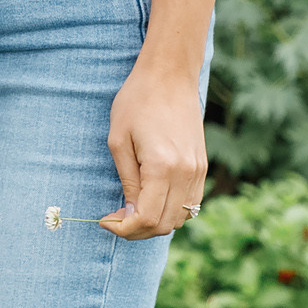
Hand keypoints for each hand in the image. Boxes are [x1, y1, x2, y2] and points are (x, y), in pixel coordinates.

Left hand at [101, 58, 207, 239]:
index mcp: (163, 168)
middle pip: (164, 224)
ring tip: (130, 212)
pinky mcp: (202, 166)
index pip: (146, 218)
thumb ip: (126, 180)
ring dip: (155, 223)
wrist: (169, 76)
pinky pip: (191, 203)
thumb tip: (128, 213)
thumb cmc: (136, 102)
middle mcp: (186, 174)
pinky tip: (151, 201)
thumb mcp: (119, 140)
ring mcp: (198, 171)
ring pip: (180, 218)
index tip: (104, 221)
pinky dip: (171, 211)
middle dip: (137, 231)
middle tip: (114, 220)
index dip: (123, 228)